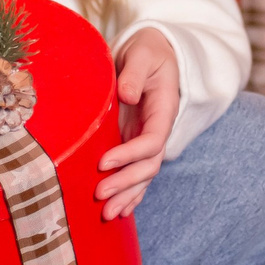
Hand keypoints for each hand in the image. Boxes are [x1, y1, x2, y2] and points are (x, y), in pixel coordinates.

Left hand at [96, 27, 179, 221]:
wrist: (153, 51)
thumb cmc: (147, 50)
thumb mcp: (143, 53)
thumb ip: (134, 72)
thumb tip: (126, 95)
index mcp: (163, 110)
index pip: (152, 141)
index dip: (129, 155)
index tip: (104, 162)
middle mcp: (158, 129)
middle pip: (148, 166)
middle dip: (126, 184)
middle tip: (100, 195)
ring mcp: (148, 138)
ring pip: (143, 176)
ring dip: (127, 196)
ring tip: (107, 215)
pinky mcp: (137, 143)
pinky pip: (137, 173)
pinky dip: (130, 194)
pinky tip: (119, 212)